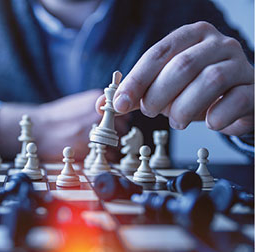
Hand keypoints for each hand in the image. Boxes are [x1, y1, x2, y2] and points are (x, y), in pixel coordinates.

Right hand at [0, 89, 128, 161]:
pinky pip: (109, 156)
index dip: (118, 122)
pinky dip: (105, 158)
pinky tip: (92, 155)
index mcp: (97, 99)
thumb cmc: (56, 118)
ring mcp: (95, 130)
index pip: (123, 112)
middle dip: (115, 135)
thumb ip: (97, 108)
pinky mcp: (89, 147)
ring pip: (117, 143)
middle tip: (102, 140)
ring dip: (111, 148)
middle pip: (122, 128)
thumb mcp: (78, 103)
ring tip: (96, 148)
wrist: (38, 129)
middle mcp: (98, 114)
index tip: (112, 127)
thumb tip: (113, 115)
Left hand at [97, 21, 253, 135]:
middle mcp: (218, 44)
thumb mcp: (163, 88)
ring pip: (210, 81)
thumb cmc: (195, 91)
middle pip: (182, 65)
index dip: (136, 80)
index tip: (119, 104)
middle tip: (151, 112)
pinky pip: (235, 101)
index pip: (158, 53)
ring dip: (184, 108)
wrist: (236, 100)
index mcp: (191, 36)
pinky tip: (209, 122)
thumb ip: (136, 94)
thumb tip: (103, 104)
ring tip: (176, 121)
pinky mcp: (253, 88)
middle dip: (159, 94)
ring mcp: (240, 64)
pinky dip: (217, 117)